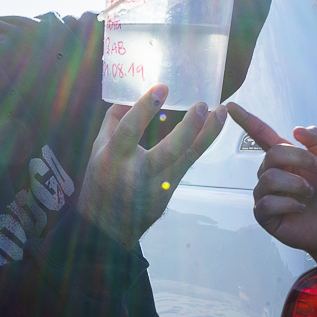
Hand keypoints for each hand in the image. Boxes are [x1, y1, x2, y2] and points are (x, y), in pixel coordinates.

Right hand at [78, 84, 226, 248]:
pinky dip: (201, 143)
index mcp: (113, 159)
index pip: (129, 131)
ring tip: (220, 112)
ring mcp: (158, 185)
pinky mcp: (170, 191)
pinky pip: (188, 163)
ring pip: (186, 158)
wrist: (108, 228)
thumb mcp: (96, 151)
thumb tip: (130, 95)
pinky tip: (213, 127)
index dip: (145, 108)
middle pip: (168, 151)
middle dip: (188, 128)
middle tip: (202, 105)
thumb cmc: (100, 183)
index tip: (162, 87)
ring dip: (206, 134)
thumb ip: (113, 121)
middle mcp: (138, 173)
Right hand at [228, 102, 316, 258]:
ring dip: (297, 185)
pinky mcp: (263, 213)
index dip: (246, 120)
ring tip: (309, 194)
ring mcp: (264, 193)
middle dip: (301, 159)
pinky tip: (300, 209)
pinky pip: (268, 203)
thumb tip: (296, 129)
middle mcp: (269, 172)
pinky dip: (290, 204)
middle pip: (273, 155)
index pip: (260, 134)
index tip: (230, 106)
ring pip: (270, 178)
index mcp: (283, 158)